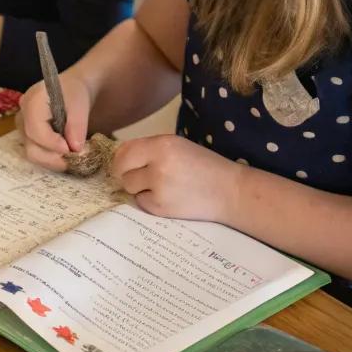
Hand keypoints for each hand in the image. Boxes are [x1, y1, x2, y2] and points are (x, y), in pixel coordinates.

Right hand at [18, 69, 92, 171]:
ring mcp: (22, 126)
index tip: (72, 150)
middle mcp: (22, 115)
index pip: (36, 131)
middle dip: (53, 158)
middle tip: (73, 159)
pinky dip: (50, 157)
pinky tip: (63, 154)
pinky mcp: (26, 134)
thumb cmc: (75, 93)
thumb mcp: (81, 105)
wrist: (70, 89)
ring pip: (32, 153)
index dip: (53, 144)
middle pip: (31, 147)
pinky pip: (35, 151)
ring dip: (53, 160)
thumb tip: (75, 149)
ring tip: (70, 158)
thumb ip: (77, 126)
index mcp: (32, 102)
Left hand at [112, 135, 242, 221]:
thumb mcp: (178, 146)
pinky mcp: (161, 208)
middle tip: (143, 177)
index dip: (122, 159)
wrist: (230, 192)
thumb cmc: (205, 166)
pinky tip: (170, 198)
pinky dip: (150, 202)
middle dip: (128, 174)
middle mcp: (157, 164)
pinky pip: (141, 203)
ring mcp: (158, 187)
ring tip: (162, 187)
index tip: (127, 164)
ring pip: (129, 187)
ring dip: (139, 188)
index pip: (124, 151)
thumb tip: (121, 156)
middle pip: (121, 170)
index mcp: (162, 144)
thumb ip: (151, 149)